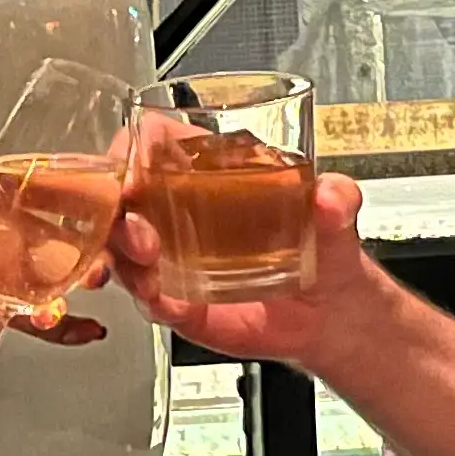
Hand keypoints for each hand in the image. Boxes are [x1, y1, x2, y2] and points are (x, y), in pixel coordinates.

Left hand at [0, 171, 103, 344]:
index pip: (44, 187)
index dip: (80, 190)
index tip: (108, 194)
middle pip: (62, 232)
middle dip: (94, 239)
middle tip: (114, 247)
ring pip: (53, 275)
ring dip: (79, 280)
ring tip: (92, 284)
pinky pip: (30, 316)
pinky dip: (60, 325)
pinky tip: (84, 328)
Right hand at [111, 171, 379, 371]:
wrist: (329, 312)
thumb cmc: (323, 248)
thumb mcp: (337, 216)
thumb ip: (339, 200)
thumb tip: (331, 197)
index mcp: (208, 170)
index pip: (148, 142)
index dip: (130, 150)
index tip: (132, 168)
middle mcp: (178, 211)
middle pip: (120, 197)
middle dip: (115, 212)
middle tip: (142, 236)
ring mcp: (172, 258)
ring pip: (119, 249)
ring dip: (123, 258)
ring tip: (150, 268)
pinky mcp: (178, 302)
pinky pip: (147, 300)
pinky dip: (150, 301)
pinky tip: (166, 302)